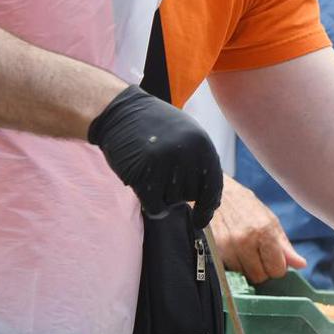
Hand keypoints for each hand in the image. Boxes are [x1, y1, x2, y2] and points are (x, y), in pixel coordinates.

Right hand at [87, 85, 223, 227]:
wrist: (120, 113)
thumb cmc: (156, 128)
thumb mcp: (188, 136)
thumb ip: (201, 163)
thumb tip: (213, 204)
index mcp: (203, 144)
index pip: (213, 186)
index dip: (208, 207)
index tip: (200, 221)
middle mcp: (187, 154)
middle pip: (190, 196)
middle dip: (177, 191)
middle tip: (162, 170)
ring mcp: (165, 164)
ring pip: (172, 203)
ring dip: (161, 195)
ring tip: (151, 170)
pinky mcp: (143, 174)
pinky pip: (155, 207)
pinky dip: (152, 207)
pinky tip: (143, 190)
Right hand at [210, 174, 305, 282]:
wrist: (217, 194)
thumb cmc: (247, 207)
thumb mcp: (271, 222)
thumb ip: (285, 246)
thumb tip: (301, 264)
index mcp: (264, 232)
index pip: (277, 270)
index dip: (277, 267)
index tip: (273, 259)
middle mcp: (245, 241)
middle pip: (260, 276)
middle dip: (262, 269)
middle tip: (258, 254)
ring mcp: (227, 247)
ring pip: (243, 275)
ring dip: (246, 267)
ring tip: (244, 250)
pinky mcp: (214, 251)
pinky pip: (229, 271)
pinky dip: (234, 265)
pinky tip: (234, 252)